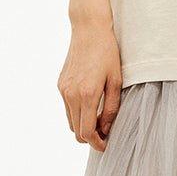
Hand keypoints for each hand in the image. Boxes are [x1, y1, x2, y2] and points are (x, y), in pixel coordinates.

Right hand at [57, 18, 121, 151]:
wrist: (89, 30)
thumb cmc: (107, 52)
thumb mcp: (116, 80)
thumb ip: (111, 107)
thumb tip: (105, 129)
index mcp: (87, 94)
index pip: (86, 132)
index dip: (96, 143)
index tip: (106, 145)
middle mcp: (71, 94)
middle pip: (76, 131)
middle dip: (90, 136)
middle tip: (106, 131)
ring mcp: (63, 89)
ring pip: (70, 121)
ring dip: (83, 125)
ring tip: (99, 117)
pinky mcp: (60, 84)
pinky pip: (67, 107)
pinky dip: (77, 112)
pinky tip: (90, 103)